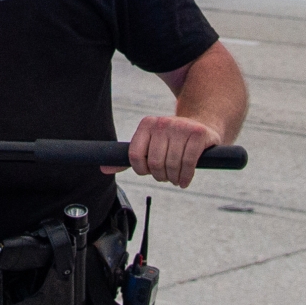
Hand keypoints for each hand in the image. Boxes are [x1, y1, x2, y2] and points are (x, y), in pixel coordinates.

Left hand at [104, 115, 221, 187]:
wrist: (202, 126)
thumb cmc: (171, 141)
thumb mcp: (149, 144)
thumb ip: (129, 158)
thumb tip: (104, 169)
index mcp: (146, 125)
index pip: (134, 156)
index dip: (141, 170)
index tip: (148, 173)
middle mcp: (162, 123)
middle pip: (154, 162)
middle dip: (159, 176)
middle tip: (166, 178)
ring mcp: (181, 127)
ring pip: (172, 164)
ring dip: (173, 179)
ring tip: (176, 180)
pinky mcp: (198, 134)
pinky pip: (189, 163)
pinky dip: (186, 177)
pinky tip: (184, 181)